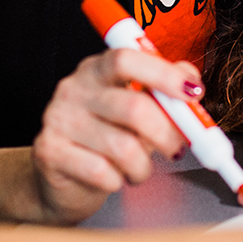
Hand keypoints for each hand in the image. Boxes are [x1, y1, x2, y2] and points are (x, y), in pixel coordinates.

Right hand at [26, 48, 203, 223]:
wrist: (63, 181)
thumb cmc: (106, 140)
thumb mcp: (136, 109)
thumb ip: (163, 92)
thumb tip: (191, 82)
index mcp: (97, 70)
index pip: (127, 59)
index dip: (163, 75)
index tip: (193, 93)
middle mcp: (74, 88)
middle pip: (133, 107)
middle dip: (167, 134)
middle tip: (176, 149)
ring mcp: (58, 119)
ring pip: (123, 148)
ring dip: (142, 167)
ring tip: (139, 169)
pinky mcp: (49, 151)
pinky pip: (102, 172)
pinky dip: (118, 181)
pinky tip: (114, 179)